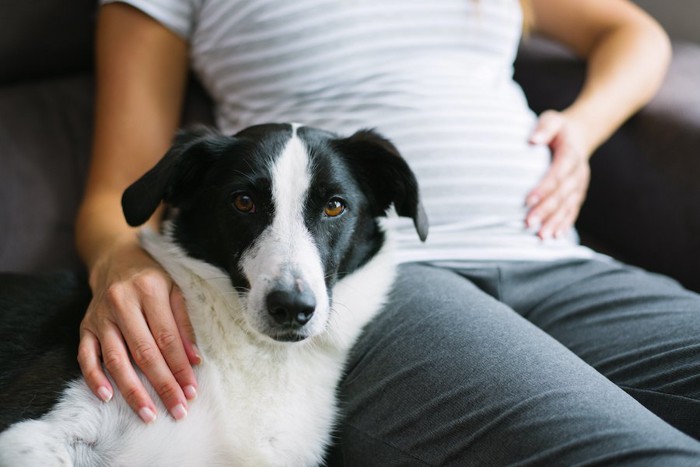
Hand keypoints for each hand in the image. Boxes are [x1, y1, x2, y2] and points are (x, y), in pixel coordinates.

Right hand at [78, 237, 200, 422]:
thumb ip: (185, 322)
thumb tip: (195, 360)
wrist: (116, 258)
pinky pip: (86, 356)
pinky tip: (107, 397)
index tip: (191, 390)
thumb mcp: (175, 288)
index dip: (179, 366)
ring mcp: (100, 316)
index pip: (167, 337)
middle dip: (162, 384)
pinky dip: (94, 378)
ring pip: (116, 359)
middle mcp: (122, 303)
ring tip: (148, 413)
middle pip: (144, 352)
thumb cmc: (153, 277)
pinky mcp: (85, 326)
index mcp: (149, 291)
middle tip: (176, 409)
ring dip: (132, 390)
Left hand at [525, 110, 592, 238]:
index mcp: (571, 155)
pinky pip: (572, 211)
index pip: (557, 174)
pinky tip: (555, 236)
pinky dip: (565, 224)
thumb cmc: (557, 128)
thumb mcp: (552, 120)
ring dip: (555, 222)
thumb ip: (544, 128)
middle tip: (528, 223)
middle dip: (545, 210)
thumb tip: (533, 140)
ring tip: (541, 236)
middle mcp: (578, 172)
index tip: (527, 200)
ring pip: (568, 206)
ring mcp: (579, 185)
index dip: (543, 188)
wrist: (578, 135)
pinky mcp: (578, 194)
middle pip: (562, 194)